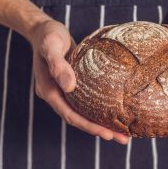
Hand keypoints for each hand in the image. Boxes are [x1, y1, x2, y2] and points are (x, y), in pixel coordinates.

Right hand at [29, 20, 129, 143]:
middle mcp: (56, 95)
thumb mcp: (52, 46)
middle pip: (78, 118)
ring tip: (123, 131)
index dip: (89, 126)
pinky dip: (98, 108)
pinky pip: (85, 101)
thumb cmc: (48, 35)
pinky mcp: (72, 85)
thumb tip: (69, 87)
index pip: (70, 115)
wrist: (44, 29)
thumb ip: (58, 66)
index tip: (108, 134)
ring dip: (100, 122)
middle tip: (123, 138)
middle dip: (99, 130)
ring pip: (82, 112)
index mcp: (48, 91)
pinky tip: (113, 109)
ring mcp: (63, 91)